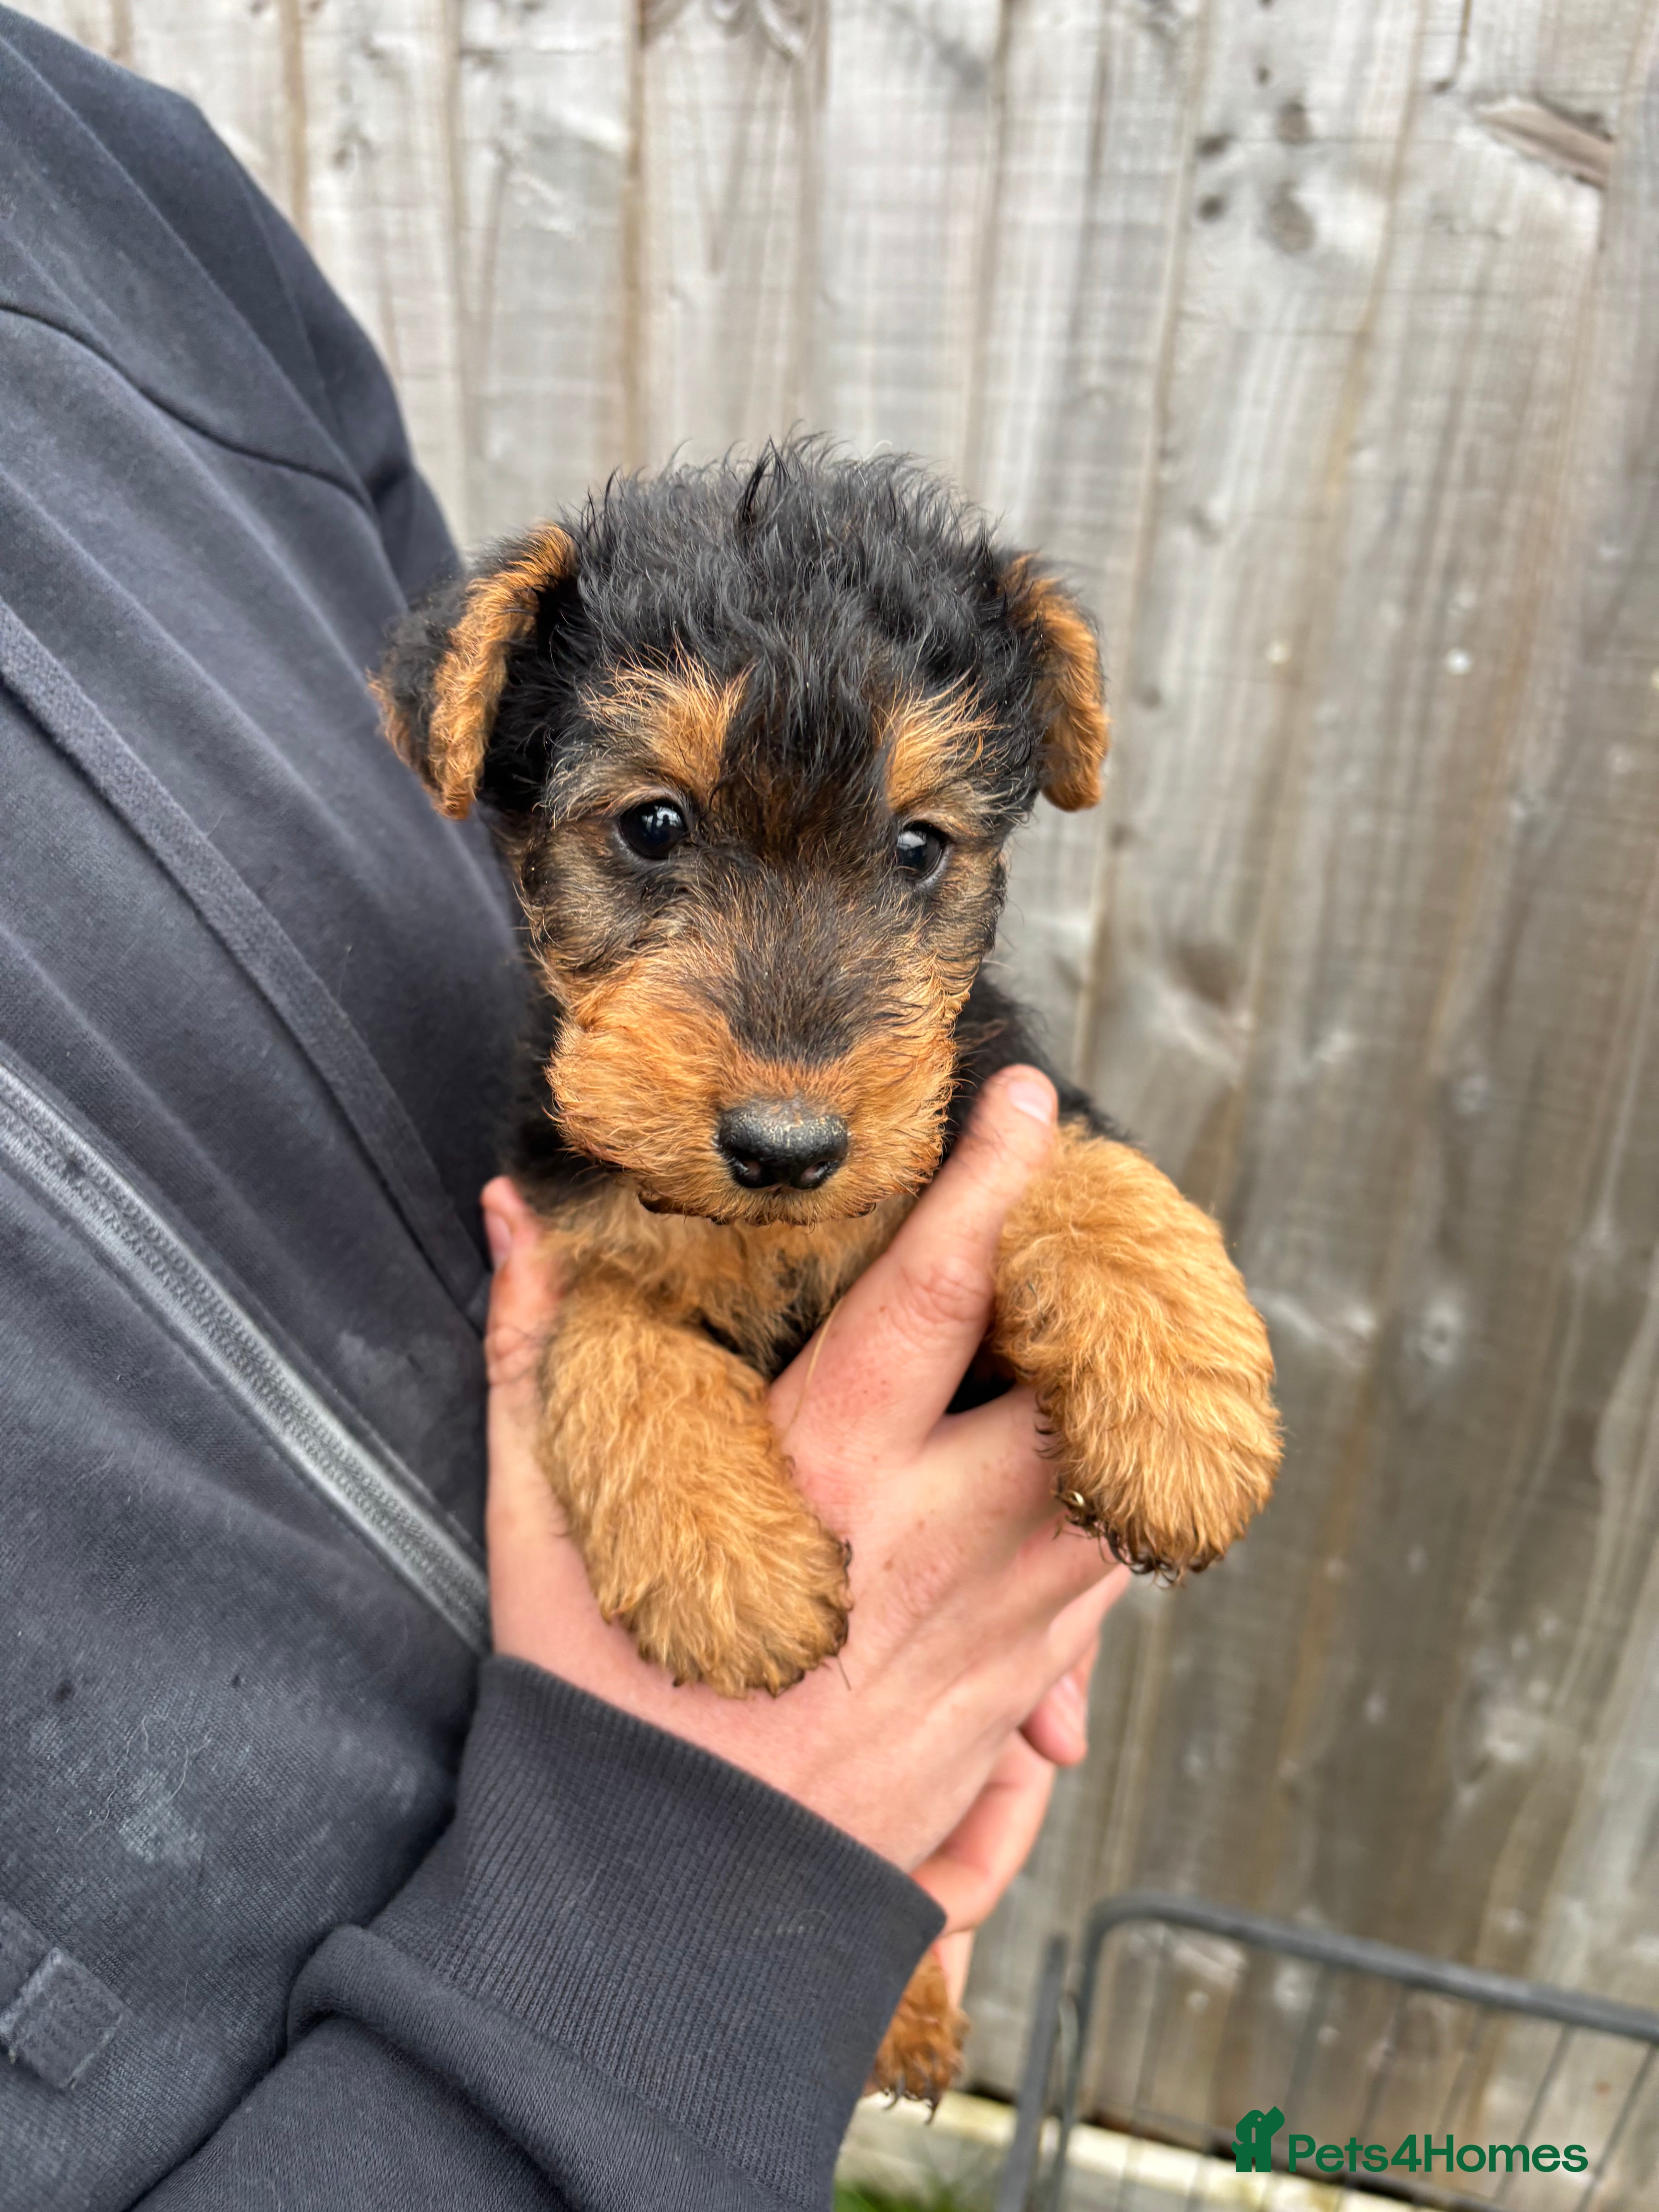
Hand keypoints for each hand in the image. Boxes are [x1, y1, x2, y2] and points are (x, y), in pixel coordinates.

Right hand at [482, 1065, 1129, 1916]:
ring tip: (1095, 1343)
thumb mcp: (544, 1525)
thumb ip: (534, 1355)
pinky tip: (1064, 1484)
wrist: (666, 1917)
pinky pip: (1104, 1589)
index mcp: (829, 1483)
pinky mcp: (1015, 1704)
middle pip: (1087, 1388)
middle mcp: (941, 1547)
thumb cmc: (596, 1707)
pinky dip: (1106, 1522)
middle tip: (1087, 1229)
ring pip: (1121, 1491)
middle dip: (1103, 1294)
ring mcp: (999, 1635)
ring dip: (1122, 1408)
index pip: (940, 1295)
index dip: (995, 1183)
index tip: (1033, 1104)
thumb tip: (506, 1216)